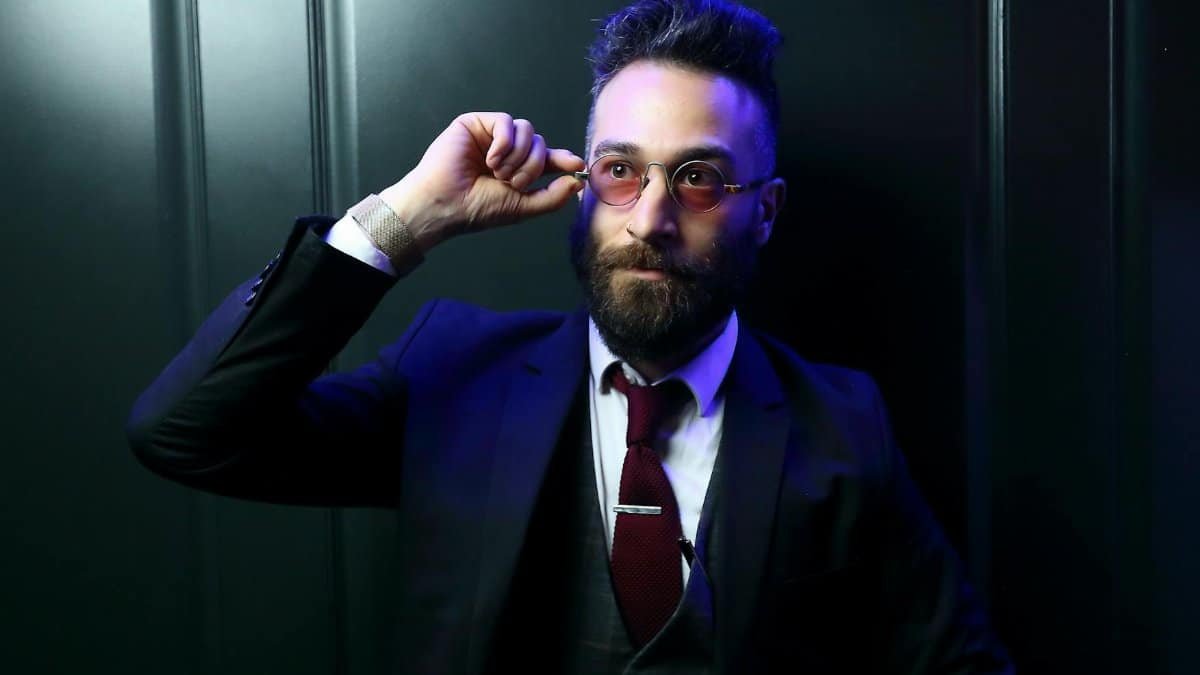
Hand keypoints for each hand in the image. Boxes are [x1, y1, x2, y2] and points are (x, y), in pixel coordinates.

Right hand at [378, 112, 585, 251]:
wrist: (446, 203)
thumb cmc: (478, 208)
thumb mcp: (523, 207)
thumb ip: (553, 197)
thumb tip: (578, 181)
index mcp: (518, 169)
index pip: (548, 159)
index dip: (564, 159)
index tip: (577, 165)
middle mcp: (508, 151)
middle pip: (540, 144)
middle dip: (532, 166)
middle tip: (512, 183)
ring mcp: (493, 137)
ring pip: (528, 130)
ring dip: (518, 156)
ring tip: (497, 173)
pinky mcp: (477, 124)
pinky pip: (506, 122)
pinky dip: (504, 143)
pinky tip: (490, 159)